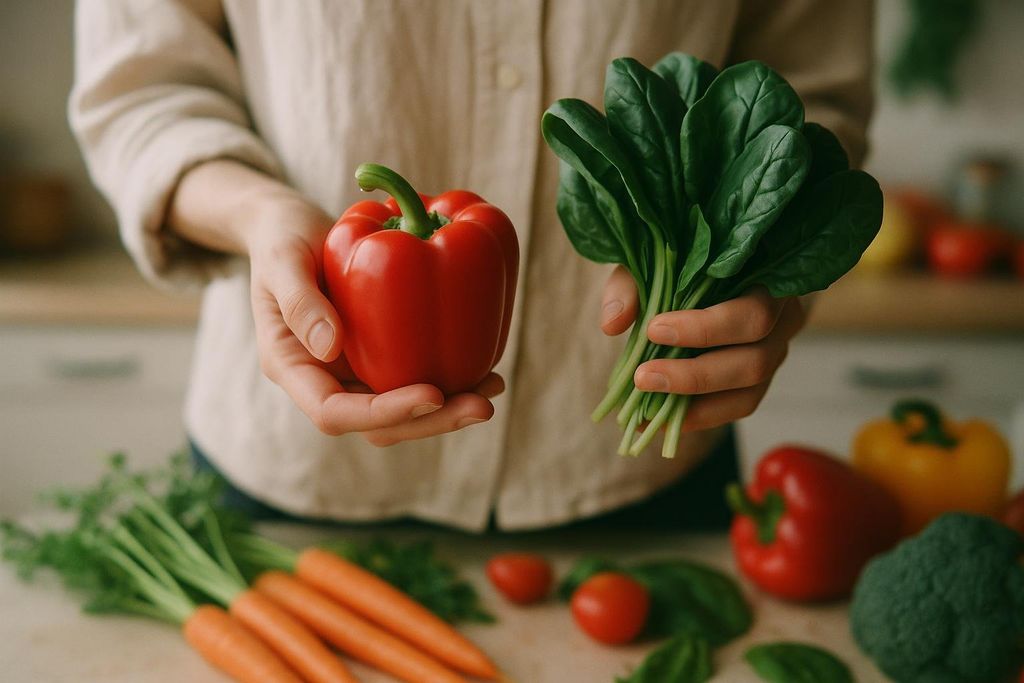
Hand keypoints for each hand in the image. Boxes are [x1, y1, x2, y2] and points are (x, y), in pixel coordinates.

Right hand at [244, 196, 499, 444]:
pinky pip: (414, 380)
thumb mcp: (282, 258)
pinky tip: (487, 370)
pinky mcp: (380, 358)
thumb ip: (299, 301)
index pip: (334, 413)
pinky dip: (450, 382)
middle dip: (430, 421)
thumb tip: (330, 348)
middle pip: (377, 426)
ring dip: (448, 409)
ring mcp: (354, 373)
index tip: (430, 392)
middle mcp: (326, 381)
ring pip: (402, 413)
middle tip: (481, 406)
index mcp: (293, 368)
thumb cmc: (282, 237)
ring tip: (492, 387)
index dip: (384, 412)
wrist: (294, 229)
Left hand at [600, 266, 805, 431]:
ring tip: (644, 406)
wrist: (710, 269)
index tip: (653, 329)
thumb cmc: (688, 258)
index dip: (706, 327)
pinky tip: (655, 419)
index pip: (752, 312)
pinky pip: (736, 407)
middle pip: (755, 360)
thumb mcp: (658, 259)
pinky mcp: (760, 379)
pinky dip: (696, 417)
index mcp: (769, 282)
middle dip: (695, 374)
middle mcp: (784, 321)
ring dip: (694, 402)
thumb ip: (634, 284)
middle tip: (643, 377)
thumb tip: (612, 323)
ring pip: (749, 391)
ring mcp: (776, 353)